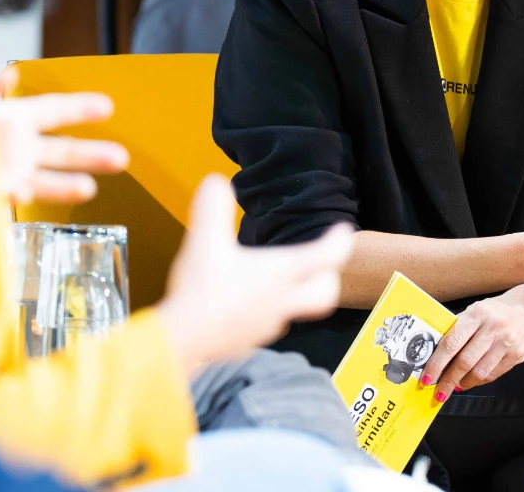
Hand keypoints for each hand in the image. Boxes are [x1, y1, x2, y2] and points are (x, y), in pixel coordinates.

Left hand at [0, 66, 127, 204]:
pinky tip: (28, 193)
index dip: (80, 108)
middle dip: (90, 154)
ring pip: (44, 180)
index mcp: (13, 118)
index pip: (53, 110)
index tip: (108, 106)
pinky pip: (12, 199)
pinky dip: (21, 195)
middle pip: (60, 151)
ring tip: (89, 189)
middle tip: (122, 158)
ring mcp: (6, 173)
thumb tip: (9, 76)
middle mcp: (14, 147)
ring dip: (67, 184)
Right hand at [155, 176, 352, 371]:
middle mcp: (281, 302)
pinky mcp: (248, 341)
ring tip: (275, 279)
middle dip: (328, 277)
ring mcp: (266, 325)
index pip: (326, 257)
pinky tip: (243, 302)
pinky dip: (263, 310)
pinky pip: (266, 323)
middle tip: (322, 264)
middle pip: (324, 294)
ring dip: (292, 293)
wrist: (181, 340)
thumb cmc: (201, 291)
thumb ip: (213, 207)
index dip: (338, 241)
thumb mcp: (205, 240)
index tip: (342, 231)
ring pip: (294, 310)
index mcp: (279, 275)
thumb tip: (216, 182)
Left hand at [419, 283, 523, 401]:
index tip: (427, 377)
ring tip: (453, 386)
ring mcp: (508, 343)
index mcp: (477, 314)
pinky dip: (479, 381)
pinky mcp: (518, 355)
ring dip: (463, 383)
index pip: (452, 343)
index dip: (437, 363)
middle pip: (465, 361)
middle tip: (438, 391)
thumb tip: (437, 351)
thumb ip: (459, 327)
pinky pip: (494, 374)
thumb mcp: (476, 309)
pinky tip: (470, 381)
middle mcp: (493, 328)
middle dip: (448, 380)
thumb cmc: (497, 308)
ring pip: (480, 372)